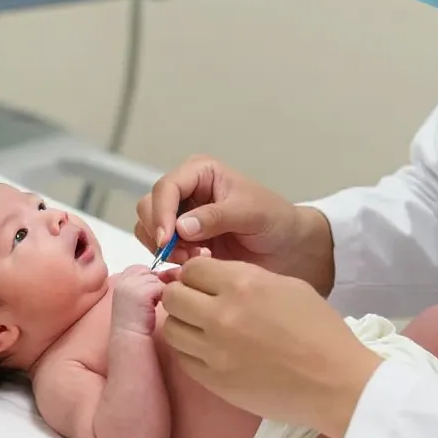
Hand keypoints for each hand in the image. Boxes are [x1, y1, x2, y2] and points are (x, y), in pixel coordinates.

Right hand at [111, 266, 164, 335]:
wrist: (128, 337)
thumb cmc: (134, 320)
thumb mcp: (133, 296)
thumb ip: (142, 283)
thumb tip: (162, 275)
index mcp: (121, 280)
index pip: (140, 269)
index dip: (148, 280)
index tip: (148, 295)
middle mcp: (125, 280)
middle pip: (151, 272)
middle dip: (155, 284)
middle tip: (151, 301)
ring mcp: (133, 285)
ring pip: (158, 280)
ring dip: (159, 291)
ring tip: (151, 306)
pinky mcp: (143, 292)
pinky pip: (162, 287)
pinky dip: (163, 297)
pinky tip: (155, 308)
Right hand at [134, 155, 334, 293]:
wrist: (289, 249)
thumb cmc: (275, 220)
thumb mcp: (250, 213)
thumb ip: (216, 216)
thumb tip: (180, 227)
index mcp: (200, 172)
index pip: (166, 188)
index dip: (161, 213)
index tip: (167, 239)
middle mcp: (185, 192)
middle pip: (148, 207)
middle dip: (161, 233)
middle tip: (187, 254)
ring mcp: (181, 217)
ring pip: (148, 230)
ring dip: (166, 249)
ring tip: (198, 259)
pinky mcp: (182, 242)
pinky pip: (159, 250)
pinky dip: (171, 260)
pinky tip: (197, 265)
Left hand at [160, 258, 381, 437]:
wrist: (336, 383)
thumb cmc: (319, 329)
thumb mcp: (286, 285)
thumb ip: (244, 277)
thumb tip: (212, 279)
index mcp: (241, 284)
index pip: (191, 269)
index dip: (196, 273)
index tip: (204, 281)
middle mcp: (221, 316)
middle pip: (172, 296)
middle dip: (182, 294)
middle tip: (197, 301)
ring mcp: (214, 352)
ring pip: (170, 328)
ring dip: (183, 323)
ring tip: (202, 327)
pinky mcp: (214, 382)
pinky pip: (182, 359)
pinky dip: (190, 351)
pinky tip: (209, 349)